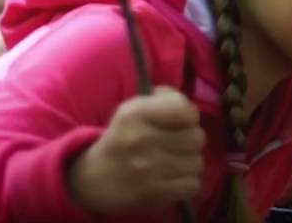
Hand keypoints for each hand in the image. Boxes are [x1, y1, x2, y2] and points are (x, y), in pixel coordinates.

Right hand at [66, 86, 205, 214]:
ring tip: (173, 163)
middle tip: (176, 145)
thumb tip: (189, 108)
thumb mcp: (133, 109)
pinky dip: (186, 184)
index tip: (181, 122)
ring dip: (188, 163)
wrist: (94, 178)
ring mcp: (148, 169)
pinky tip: (173, 179)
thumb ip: (165, 99)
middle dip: (190, 141)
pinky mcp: (154, 194)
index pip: (185, 110)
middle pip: (197, 137)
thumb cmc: (123, 138)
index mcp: (135, 113)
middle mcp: (141, 139)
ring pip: (197, 162)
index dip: (189, 116)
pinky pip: (192, 185)